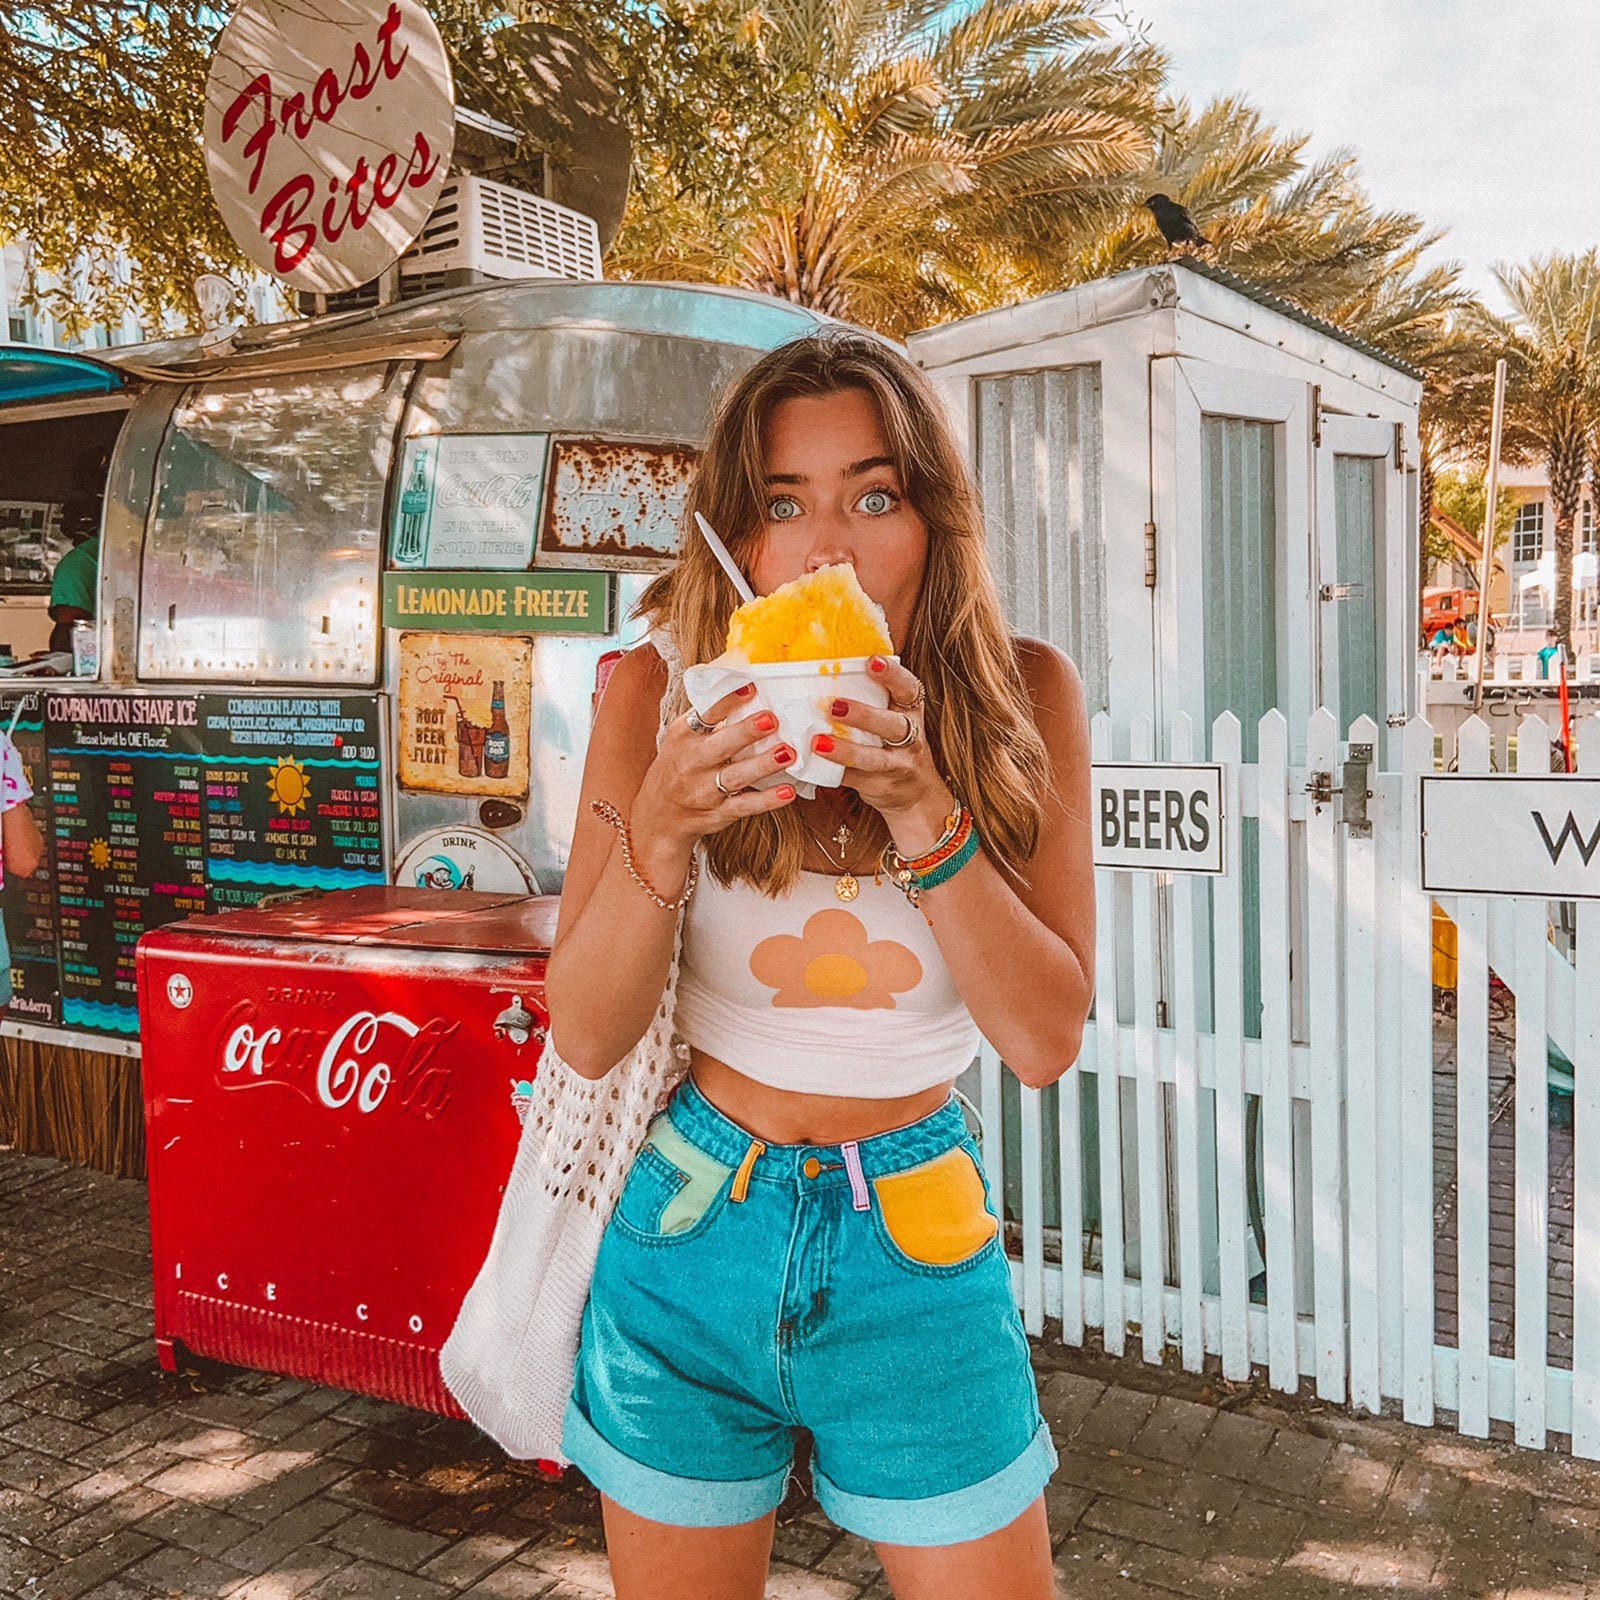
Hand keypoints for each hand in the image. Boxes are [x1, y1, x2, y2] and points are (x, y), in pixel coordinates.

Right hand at [635, 684, 798, 852]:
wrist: (659, 815)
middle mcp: (692, 763)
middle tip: (772, 720)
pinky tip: (786, 791)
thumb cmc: (679, 767)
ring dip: (763, 765)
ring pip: (736, 776)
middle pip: (722, 745)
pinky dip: (766, 800)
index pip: (706, 715)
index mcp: (684, 737)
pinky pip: (744, 806)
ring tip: (788, 753)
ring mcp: (704, 790)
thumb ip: (711, 720)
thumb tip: (751, 693)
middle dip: (747, 732)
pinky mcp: (718, 813)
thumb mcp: (683, 739)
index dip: (728, 701)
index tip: (751, 688)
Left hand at [813, 655, 953, 847]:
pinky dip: (835, 772)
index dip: (893, 675)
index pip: (909, 689)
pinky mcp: (881, 785)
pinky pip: (857, 779)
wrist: (915, 793)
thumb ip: (873, 698)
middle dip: (864, 715)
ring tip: (819, 742)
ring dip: (846, 750)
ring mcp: (898, 764)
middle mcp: (911, 737)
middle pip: (893, 724)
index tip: (872, 661)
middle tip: (834, 705)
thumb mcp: (895, 717)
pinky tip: (814, 764)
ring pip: (875, 758)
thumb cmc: (895, 744)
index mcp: (912, 712)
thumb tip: (827, 670)